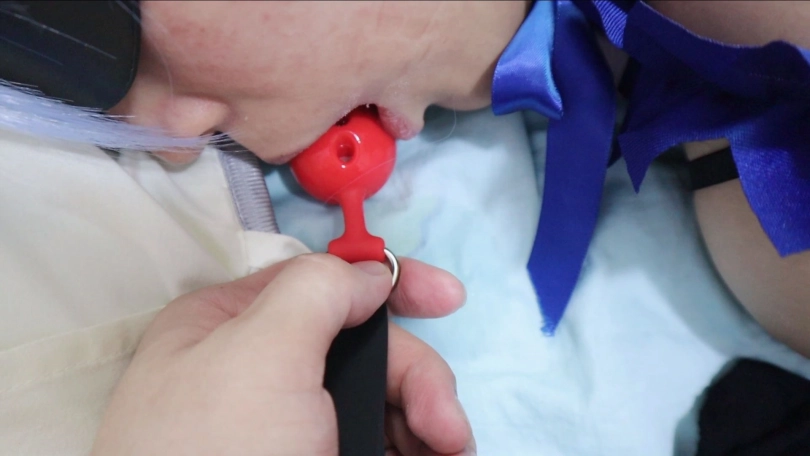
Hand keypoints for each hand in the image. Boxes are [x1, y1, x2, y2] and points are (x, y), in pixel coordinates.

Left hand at [91, 254, 473, 455]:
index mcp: (230, 323)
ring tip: (444, 451)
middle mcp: (259, 370)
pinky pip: (374, 442)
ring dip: (422, 422)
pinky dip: (407, 449)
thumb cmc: (217, 450)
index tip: (448, 298)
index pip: (321, 281)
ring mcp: (288, 425)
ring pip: (376, 400)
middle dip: (417, 378)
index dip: (388, 282)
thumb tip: (370, 275)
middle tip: (447, 430)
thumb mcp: (259, 353)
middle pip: (362, 347)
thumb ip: (318, 291)